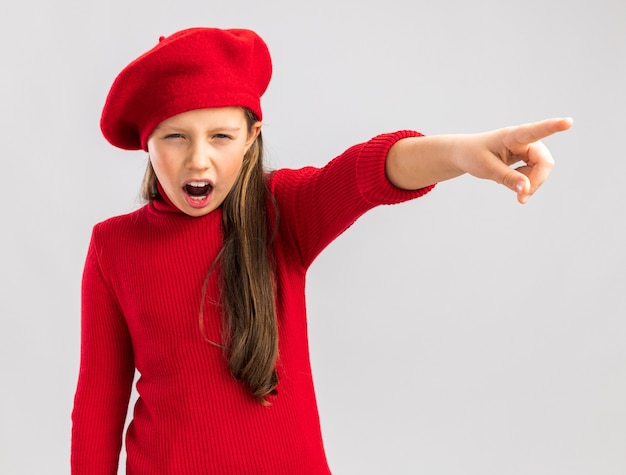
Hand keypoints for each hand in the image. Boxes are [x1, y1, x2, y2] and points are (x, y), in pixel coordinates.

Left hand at [455, 117, 572, 203]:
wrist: (464, 154)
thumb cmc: (473, 155)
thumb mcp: (487, 169)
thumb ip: (508, 178)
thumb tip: (527, 189)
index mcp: (511, 136)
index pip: (534, 131)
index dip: (552, 127)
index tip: (568, 122)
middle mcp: (523, 140)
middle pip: (544, 161)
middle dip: (536, 181)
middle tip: (521, 198)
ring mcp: (527, 148)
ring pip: (542, 169)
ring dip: (531, 183)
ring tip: (513, 189)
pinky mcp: (527, 157)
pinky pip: (535, 173)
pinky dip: (527, 183)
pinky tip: (514, 183)